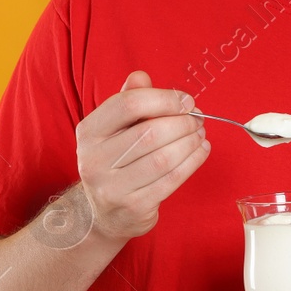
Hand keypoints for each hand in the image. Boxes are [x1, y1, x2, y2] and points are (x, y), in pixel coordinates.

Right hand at [75, 71, 209, 241]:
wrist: (104, 214)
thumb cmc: (116, 161)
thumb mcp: (114, 128)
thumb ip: (129, 100)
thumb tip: (141, 76)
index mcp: (89, 132)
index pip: (128, 104)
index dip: (164, 98)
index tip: (186, 100)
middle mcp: (94, 160)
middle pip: (150, 132)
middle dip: (182, 122)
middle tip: (197, 119)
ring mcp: (113, 187)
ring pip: (163, 158)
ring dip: (190, 142)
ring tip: (200, 134)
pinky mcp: (134, 207)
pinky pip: (172, 180)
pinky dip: (193, 162)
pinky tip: (201, 151)